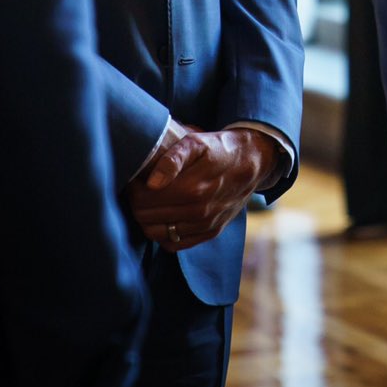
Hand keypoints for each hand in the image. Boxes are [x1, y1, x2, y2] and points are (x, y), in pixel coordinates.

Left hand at [126, 123, 278, 251]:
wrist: (253, 163)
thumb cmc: (220, 149)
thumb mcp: (197, 142)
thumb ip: (172, 159)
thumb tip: (152, 182)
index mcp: (192, 188)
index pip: (144, 200)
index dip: (133, 189)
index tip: (135, 179)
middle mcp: (199, 211)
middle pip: (147, 218)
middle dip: (136, 203)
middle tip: (138, 189)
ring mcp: (205, 225)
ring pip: (157, 233)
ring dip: (146, 219)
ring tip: (149, 202)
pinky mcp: (210, 232)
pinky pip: (175, 244)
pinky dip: (163, 234)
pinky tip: (164, 217)